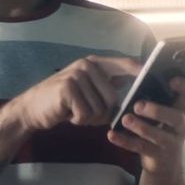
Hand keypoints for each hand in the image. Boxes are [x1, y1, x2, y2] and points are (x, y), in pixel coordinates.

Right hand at [7, 56, 140, 130]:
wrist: (32, 109)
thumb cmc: (63, 103)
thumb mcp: (86, 89)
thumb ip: (107, 85)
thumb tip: (133, 83)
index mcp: (94, 63)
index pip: (123, 64)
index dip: (139, 70)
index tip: (152, 76)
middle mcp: (86, 65)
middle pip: (113, 98)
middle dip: (102, 113)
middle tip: (85, 112)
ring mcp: (76, 75)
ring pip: (100, 109)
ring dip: (88, 118)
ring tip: (74, 111)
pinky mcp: (67, 88)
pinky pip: (85, 114)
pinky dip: (78, 120)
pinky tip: (67, 114)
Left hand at [110, 77, 184, 175]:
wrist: (164, 166)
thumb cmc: (161, 131)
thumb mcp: (163, 116)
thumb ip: (156, 100)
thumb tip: (136, 78)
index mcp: (182, 111)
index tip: (172, 81)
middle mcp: (180, 127)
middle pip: (176, 117)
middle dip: (157, 111)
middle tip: (138, 105)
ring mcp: (171, 144)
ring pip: (158, 136)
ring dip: (140, 127)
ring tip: (125, 119)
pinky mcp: (158, 157)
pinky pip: (141, 148)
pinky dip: (125, 141)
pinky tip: (112, 135)